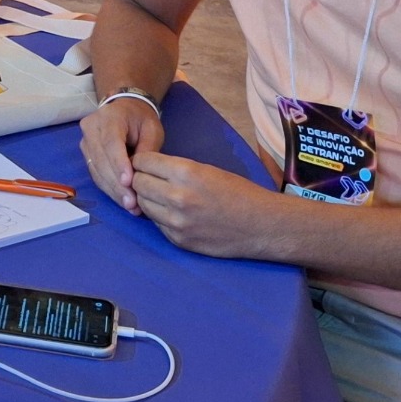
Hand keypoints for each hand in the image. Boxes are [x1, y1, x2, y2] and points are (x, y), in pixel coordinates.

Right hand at [79, 97, 163, 214]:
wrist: (125, 109)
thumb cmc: (141, 119)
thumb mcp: (152, 129)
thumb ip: (147, 150)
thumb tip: (140, 175)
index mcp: (109, 117)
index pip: (111, 143)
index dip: (118, 164)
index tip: (129, 182)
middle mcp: (91, 128)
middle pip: (101, 159)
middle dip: (116, 183)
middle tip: (132, 203)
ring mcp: (85, 141)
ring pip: (96, 169)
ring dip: (112, 189)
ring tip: (129, 206)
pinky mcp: (86, 154)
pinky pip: (95, 173)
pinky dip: (108, 188)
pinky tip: (122, 199)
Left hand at [131, 152, 273, 257]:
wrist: (263, 226)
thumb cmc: (238, 192)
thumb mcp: (206, 169)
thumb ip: (174, 169)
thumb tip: (146, 168)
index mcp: (185, 173)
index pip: (142, 162)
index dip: (141, 161)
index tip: (144, 164)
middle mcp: (177, 197)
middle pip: (137, 183)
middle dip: (140, 179)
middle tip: (150, 180)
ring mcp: (176, 222)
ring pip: (142, 204)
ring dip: (147, 199)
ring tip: (160, 197)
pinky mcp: (178, 240)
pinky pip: (155, 223)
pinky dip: (159, 217)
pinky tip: (172, 213)